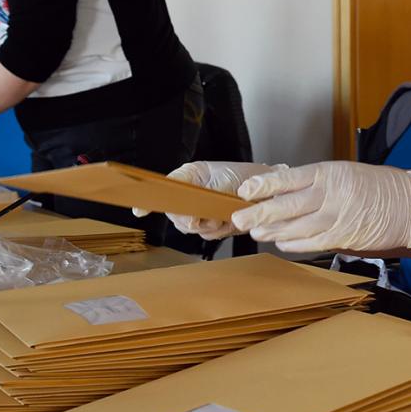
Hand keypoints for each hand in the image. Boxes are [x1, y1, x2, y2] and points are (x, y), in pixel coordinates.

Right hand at [134, 161, 285, 238]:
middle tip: (204, 218)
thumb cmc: (247, 177)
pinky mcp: (213, 225)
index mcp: (189, 177)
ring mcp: (201, 211)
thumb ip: (201, 194)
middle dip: (190, 220)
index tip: (140, 209)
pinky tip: (228, 222)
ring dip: (209, 225)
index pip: (164, 188)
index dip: (149, 200)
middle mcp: (191, 195)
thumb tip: (188, 217)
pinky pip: (208, 235)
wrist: (270, 192)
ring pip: (191, 228)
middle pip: (175, 215)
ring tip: (223, 215)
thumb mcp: (222, 178)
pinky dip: (219, 231)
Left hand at [231, 161, 410, 252]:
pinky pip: (312, 243)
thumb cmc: (377, 188)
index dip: (264, 185)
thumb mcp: (345, 174)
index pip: (288, 178)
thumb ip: (316, 185)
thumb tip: (284, 194)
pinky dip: (294, 244)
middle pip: (286, 206)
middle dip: (259, 214)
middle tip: (238, 218)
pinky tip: (282, 243)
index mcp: (329, 173)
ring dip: (272, 232)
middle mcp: (330, 195)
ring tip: (255, 232)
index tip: (245, 189)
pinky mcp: (343, 239)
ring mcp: (336, 218)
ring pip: (295, 228)